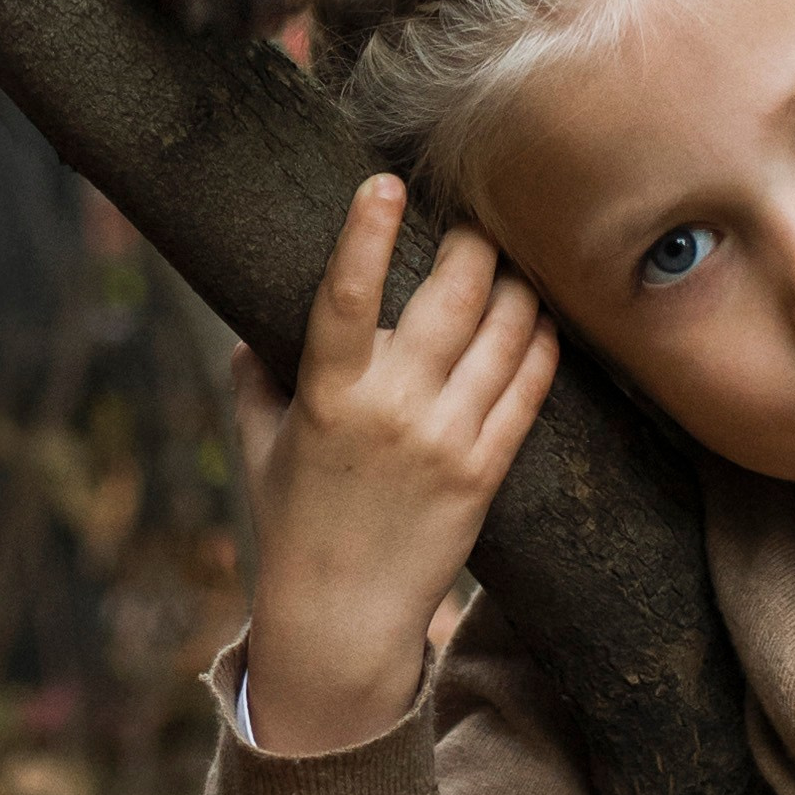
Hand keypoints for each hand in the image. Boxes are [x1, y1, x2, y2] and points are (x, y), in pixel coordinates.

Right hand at [237, 177, 558, 754]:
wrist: (343, 611)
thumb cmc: (294, 519)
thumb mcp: (257, 442)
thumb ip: (254, 375)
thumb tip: (251, 325)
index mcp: (328, 395)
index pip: (345, 297)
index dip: (366, 235)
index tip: (384, 183)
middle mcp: (392, 412)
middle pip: (450, 301)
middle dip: (472, 246)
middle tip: (478, 217)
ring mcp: (446, 442)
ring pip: (502, 338)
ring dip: (517, 287)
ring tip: (517, 261)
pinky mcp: (485, 472)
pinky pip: (528, 392)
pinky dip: (540, 346)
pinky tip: (543, 320)